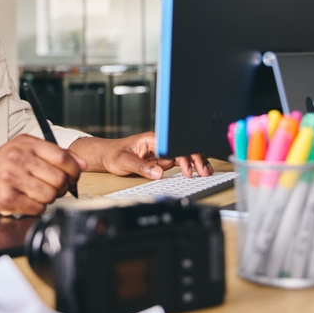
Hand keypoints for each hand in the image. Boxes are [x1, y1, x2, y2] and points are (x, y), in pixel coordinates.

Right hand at [0, 134, 85, 215]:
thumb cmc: (0, 165)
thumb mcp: (25, 150)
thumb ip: (54, 154)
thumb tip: (81, 164)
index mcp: (27, 143)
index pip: (62, 157)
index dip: (74, 170)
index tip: (74, 177)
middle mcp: (18, 158)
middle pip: (59, 178)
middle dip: (62, 188)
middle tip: (55, 188)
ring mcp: (11, 177)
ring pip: (50, 195)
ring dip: (49, 199)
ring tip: (38, 194)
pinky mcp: (6, 197)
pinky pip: (37, 208)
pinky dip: (37, 208)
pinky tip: (28, 200)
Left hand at [69, 132, 211, 179]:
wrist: (107, 155)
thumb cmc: (114, 153)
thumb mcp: (124, 161)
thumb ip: (142, 167)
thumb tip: (158, 173)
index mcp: (152, 138)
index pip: (173, 145)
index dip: (184, 156)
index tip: (188, 168)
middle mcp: (160, 144)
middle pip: (183, 149)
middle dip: (196, 159)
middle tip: (204, 171)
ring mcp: (162, 152)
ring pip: (184, 155)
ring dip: (196, 163)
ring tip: (206, 172)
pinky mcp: (162, 160)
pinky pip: (179, 162)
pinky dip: (189, 167)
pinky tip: (197, 173)